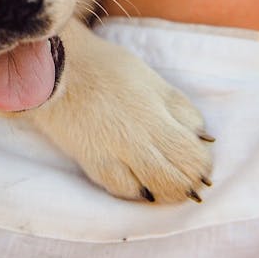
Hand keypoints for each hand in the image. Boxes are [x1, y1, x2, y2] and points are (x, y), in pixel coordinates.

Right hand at [27, 18, 213, 202]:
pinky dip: (136, 190)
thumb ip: (178, 107)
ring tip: (165, 182)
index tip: (197, 157)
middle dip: (189, 181)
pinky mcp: (93, 163)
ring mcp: (116, 154)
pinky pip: (123, 190)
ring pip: (155, 190)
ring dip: (166, 191)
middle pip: (180, 178)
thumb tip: (202, 136)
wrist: (56, 68)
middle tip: (186, 176)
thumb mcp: (150, 78)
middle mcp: (140, 138)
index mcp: (157, 113)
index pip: (194, 154)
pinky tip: (138, 183)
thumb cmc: (104, 66)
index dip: (202, 162)